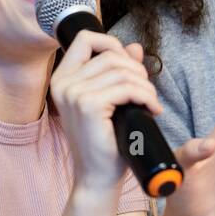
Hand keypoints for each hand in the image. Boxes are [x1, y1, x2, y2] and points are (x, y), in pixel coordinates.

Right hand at [49, 31, 161, 190]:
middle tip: (146, 92)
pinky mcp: (88, 106)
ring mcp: (73, 94)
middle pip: (110, 54)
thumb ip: (120, 72)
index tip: (130, 67)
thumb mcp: (112, 101)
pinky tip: (152, 109)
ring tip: (151, 103)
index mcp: (62, 79)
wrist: (98, 177)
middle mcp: (62, 83)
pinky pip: (127, 88)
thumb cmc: (105, 141)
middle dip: (137, 70)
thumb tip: (135, 47)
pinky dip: (146, 96)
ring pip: (122, 71)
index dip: (113, 44)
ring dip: (145, 86)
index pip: (85, 38)